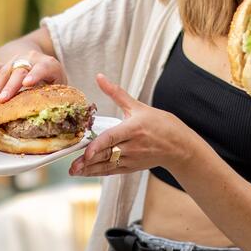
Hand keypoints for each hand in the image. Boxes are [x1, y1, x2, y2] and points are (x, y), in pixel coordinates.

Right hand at [0, 51, 66, 107]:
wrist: (45, 61)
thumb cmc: (55, 81)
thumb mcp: (60, 85)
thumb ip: (53, 93)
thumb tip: (49, 110)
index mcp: (48, 63)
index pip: (41, 68)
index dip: (34, 75)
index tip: (27, 83)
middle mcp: (31, 59)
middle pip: (19, 72)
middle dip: (10, 87)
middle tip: (2, 100)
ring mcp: (17, 60)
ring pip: (5, 73)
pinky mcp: (7, 64)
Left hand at [69, 74, 205, 176]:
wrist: (179, 146)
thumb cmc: (160, 124)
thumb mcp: (138, 106)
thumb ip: (116, 93)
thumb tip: (99, 77)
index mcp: (133, 129)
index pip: (112, 138)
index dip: (97, 146)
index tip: (86, 152)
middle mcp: (132, 146)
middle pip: (107, 154)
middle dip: (88, 161)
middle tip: (71, 166)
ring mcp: (132, 159)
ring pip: (108, 165)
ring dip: (90, 170)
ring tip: (74, 171)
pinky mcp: (132, 167)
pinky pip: (113, 171)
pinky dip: (98, 172)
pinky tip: (86, 173)